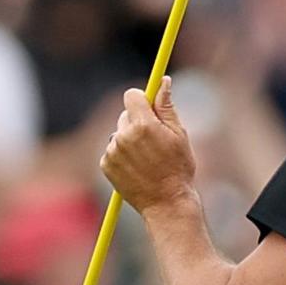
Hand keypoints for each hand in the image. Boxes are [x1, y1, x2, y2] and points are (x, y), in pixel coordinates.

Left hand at [99, 84, 197, 211]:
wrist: (166, 203)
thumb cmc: (178, 169)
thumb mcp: (179, 135)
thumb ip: (166, 106)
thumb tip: (163, 81)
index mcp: (143, 125)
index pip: (132, 96)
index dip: (141, 100)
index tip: (149, 107)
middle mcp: (124, 136)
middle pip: (125, 114)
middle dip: (137, 121)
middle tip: (154, 140)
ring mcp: (113, 151)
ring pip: (119, 133)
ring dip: (129, 139)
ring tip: (147, 158)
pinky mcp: (106, 165)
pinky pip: (113, 150)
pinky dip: (122, 155)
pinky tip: (137, 168)